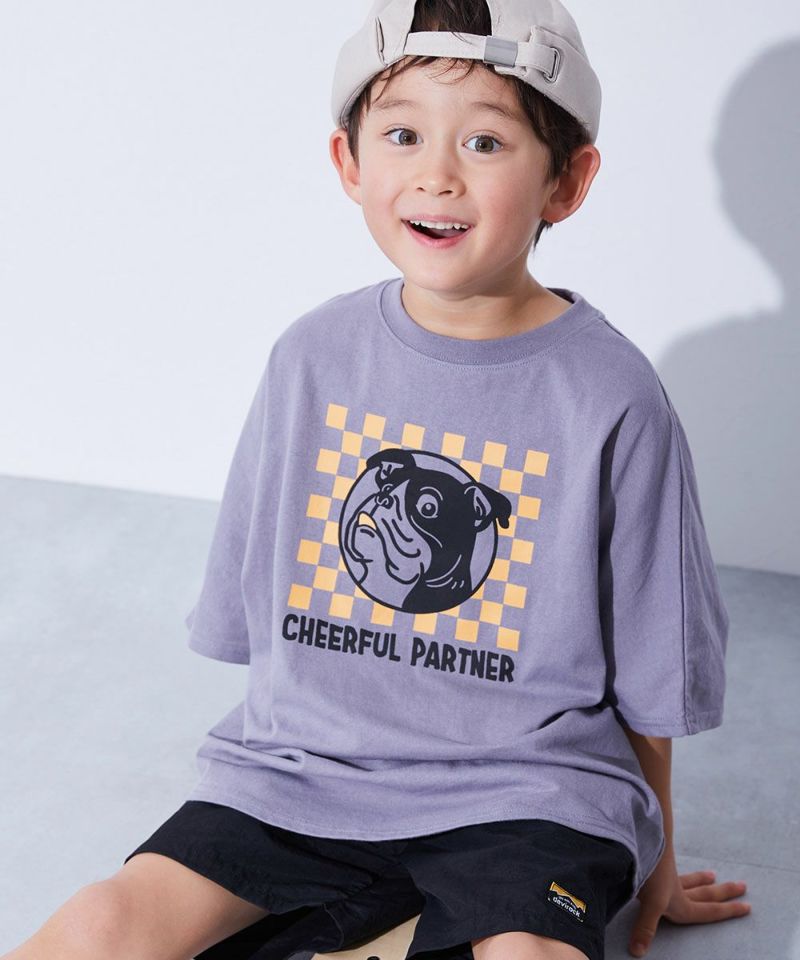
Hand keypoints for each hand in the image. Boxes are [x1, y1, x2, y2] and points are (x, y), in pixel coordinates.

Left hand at [627, 843, 750, 956]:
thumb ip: (646, 929)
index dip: (728, 911)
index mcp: (682, 904)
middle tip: (743, 885)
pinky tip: (672, 864)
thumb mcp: (650, 905)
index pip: (710, 909)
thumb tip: (637, 952)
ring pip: (690, 879)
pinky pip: (672, 868)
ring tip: (712, 875)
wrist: (640, 843)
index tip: (747, 906)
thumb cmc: (648, 875)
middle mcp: (678, 890)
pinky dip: (678, 870)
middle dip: (724, 891)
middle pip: (706, 892)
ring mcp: (668, 876)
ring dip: (701, 879)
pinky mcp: (658, 863)